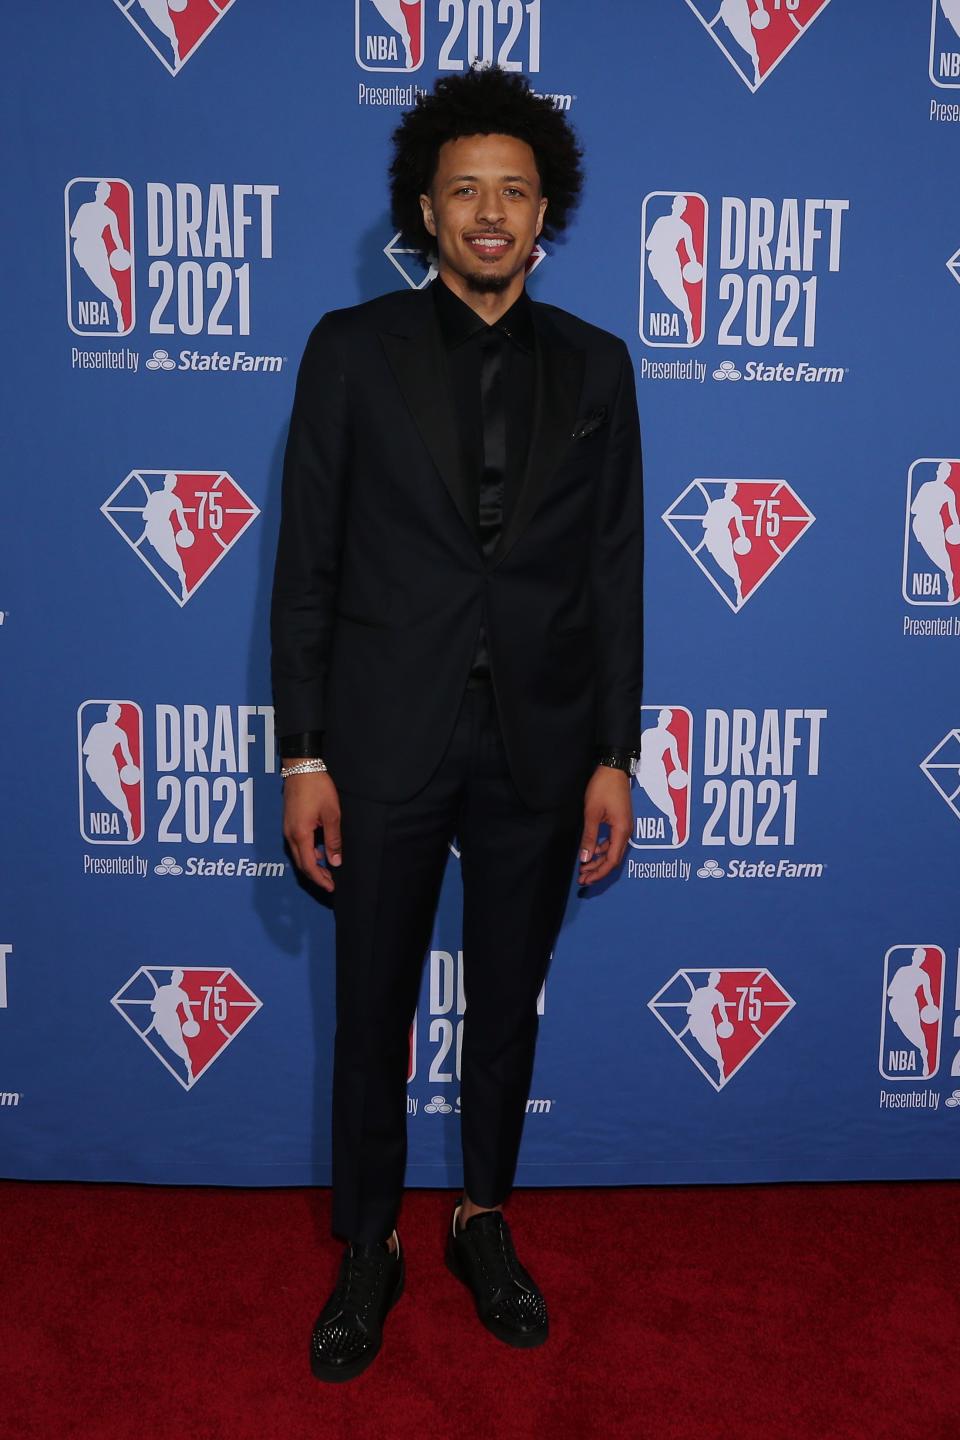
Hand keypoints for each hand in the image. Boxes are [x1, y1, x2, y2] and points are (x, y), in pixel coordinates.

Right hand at [282, 770, 341, 892]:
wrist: (301, 767)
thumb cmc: (318, 788)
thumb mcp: (331, 814)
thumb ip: (333, 840)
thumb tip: (335, 861)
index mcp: (300, 835)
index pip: (309, 865)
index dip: (320, 879)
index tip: (331, 888)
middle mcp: (290, 835)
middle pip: (301, 864)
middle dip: (316, 876)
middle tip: (331, 883)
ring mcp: (287, 829)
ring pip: (298, 855)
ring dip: (312, 865)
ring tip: (328, 869)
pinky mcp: (289, 823)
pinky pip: (297, 845)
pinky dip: (308, 853)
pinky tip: (320, 851)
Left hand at [578, 766, 631, 885]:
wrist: (613, 769)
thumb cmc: (603, 787)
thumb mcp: (592, 813)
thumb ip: (589, 837)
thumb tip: (585, 858)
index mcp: (622, 831)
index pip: (612, 860)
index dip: (599, 873)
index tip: (585, 879)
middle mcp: (626, 832)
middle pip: (613, 859)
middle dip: (598, 870)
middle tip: (583, 878)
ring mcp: (624, 827)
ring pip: (612, 851)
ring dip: (599, 861)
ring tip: (584, 867)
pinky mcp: (620, 822)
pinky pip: (612, 842)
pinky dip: (601, 849)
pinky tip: (591, 851)